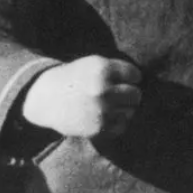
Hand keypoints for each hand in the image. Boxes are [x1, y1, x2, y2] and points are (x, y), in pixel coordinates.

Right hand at [21, 55, 142, 139]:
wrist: (48, 99)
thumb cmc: (76, 78)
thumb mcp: (94, 63)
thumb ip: (118, 69)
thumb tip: (144, 82)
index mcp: (103, 70)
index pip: (135, 75)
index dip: (131, 77)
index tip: (123, 79)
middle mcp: (103, 90)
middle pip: (136, 95)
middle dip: (130, 94)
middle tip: (120, 93)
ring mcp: (100, 111)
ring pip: (130, 111)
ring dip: (124, 108)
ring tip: (110, 104)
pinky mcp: (98, 128)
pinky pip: (121, 126)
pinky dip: (118, 121)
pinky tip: (107, 115)